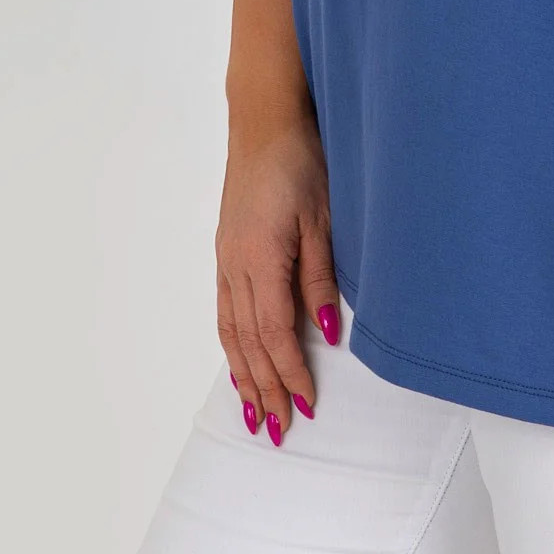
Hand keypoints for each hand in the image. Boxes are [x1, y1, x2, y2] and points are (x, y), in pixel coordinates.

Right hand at [214, 110, 340, 443]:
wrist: (264, 121)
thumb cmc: (301, 162)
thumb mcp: (324, 218)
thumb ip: (321, 278)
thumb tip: (328, 333)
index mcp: (261, 258)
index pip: (274, 333)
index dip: (290, 374)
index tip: (307, 408)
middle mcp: (236, 265)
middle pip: (247, 342)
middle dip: (264, 389)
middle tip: (277, 432)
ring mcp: (226, 258)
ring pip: (230, 331)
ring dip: (242, 374)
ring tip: (252, 414)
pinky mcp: (226, 250)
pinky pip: (225, 310)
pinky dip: (232, 344)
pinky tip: (239, 360)